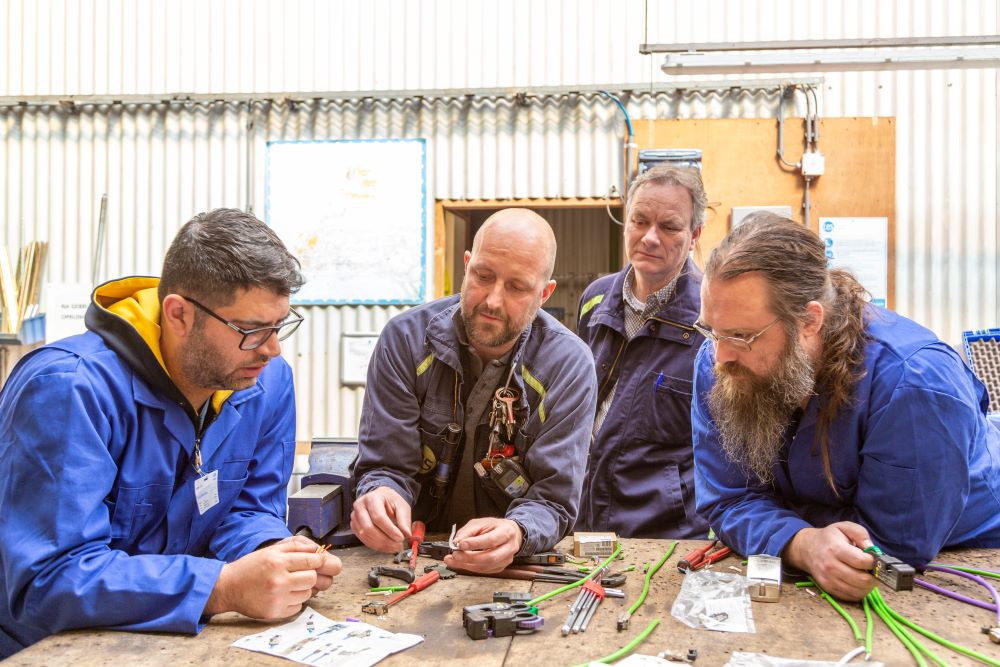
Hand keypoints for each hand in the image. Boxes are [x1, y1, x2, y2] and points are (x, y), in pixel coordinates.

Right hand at [204, 537, 339, 618]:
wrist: (229, 587)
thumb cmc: (251, 566)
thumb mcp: (271, 550)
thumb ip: (295, 547)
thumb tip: (318, 550)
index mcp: (278, 562)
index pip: (311, 561)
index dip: (319, 561)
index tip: (319, 562)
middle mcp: (278, 580)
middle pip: (312, 578)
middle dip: (310, 575)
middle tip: (301, 574)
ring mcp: (277, 598)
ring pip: (307, 593)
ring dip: (302, 589)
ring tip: (288, 584)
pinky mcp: (275, 612)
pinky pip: (298, 607)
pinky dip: (294, 601)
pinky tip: (282, 595)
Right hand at [350, 486, 411, 552]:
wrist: (382, 498)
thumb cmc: (391, 501)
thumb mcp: (402, 506)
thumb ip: (404, 520)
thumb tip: (407, 534)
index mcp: (372, 498)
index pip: (378, 517)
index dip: (390, 530)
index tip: (401, 538)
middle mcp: (360, 506)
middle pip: (368, 528)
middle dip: (385, 540)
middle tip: (398, 545)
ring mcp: (355, 517)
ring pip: (365, 535)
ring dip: (380, 544)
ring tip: (394, 546)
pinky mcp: (354, 526)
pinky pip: (363, 539)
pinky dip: (375, 545)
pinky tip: (386, 546)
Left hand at [443, 518, 521, 573]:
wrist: (508, 533)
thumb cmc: (494, 527)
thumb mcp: (480, 523)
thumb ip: (468, 531)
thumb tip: (456, 542)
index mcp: (507, 531)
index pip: (491, 540)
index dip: (475, 544)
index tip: (460, 544)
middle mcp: (510, 547)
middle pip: (490, 557)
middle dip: (470, 558)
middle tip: (455, 555)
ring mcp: (507, 559)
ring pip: (486, 567)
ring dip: (467, 565)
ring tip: (453, 560)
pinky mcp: (501, 567)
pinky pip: (484, 570)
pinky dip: (470, 568)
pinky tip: (461, 563)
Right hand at [784, 521, 876, 600]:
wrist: (807, 548)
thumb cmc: (829, 537)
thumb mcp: (844, 527)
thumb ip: (860, 534)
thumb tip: (872, 549)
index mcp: (835, 549)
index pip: (861, 561)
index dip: (873, 562)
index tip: (874, 559)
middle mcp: (831, 566)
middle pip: (861, 579)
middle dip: (873, 576)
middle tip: (872, 570)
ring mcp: (828, 580)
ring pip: (858, 591)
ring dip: (868, 586)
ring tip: (866, 576)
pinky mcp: (828, 589)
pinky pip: (851, 596)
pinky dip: (859, 592)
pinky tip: (858, 582)